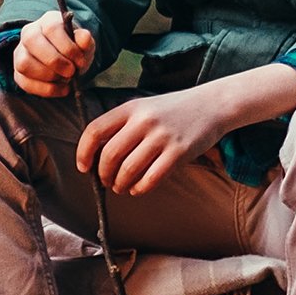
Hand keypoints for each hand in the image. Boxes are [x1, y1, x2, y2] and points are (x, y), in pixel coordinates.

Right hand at [9, 9, 96, 95]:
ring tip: (64, 78)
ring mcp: (20, 53)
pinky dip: (45, 90)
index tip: (80, 60)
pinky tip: (62, 89)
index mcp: (48, 21)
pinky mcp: (18, 72)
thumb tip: (84, 38)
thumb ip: (85, 40)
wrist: (68, 62)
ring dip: (48, 76)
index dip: (66, 47)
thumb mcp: (85, 43)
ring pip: (24, 64)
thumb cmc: (75, 49)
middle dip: (54, 61)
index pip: (51, 29)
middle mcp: (29, 33)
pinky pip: (24, 82)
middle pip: (32, 41)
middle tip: (71, 72)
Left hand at [73, 62, 295, 192]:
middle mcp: (144, 121)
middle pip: (110, 155)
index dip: (83, 153)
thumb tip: (96, 155)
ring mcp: (162, 136)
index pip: (95, 131)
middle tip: (105, 181)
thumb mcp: (144, 107)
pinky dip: (140, 189)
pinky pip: (152, 178)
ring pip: (129, 170)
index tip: (83, 168)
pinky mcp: (179, 152)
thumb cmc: (172, 110)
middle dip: (103, 174)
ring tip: (120, 187)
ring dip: (120, 184)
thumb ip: (122, 125)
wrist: (212, 104)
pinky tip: (137, 189)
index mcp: (130, 108)